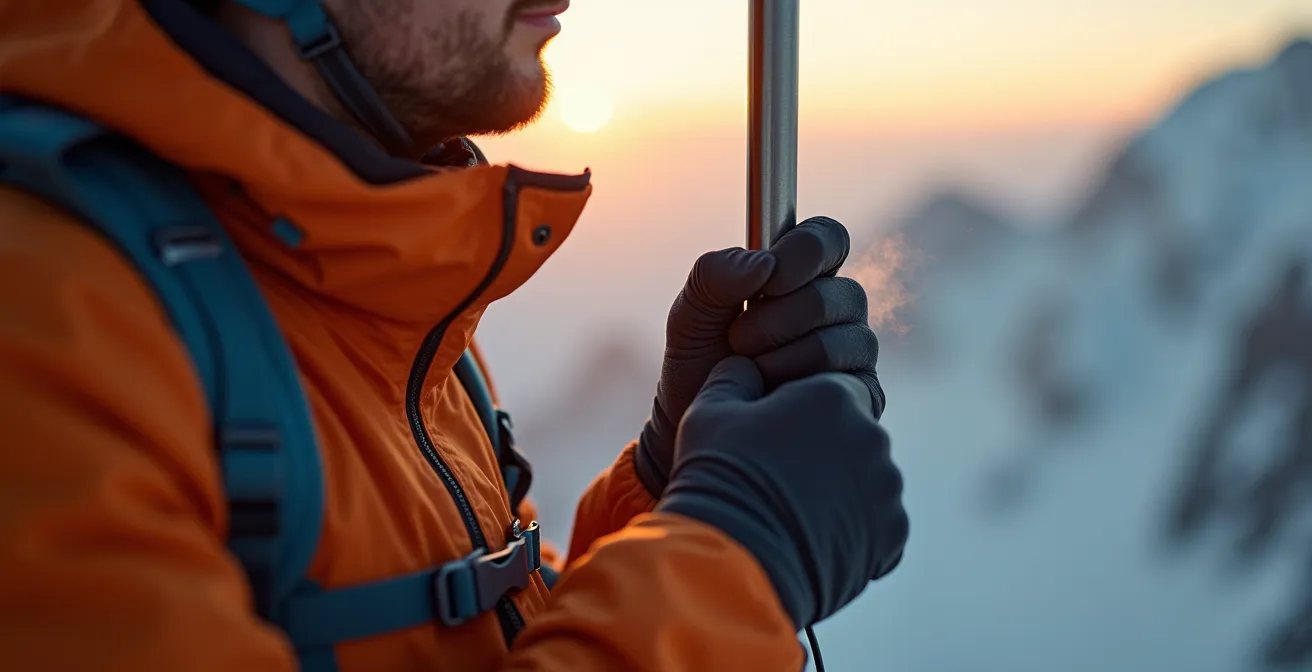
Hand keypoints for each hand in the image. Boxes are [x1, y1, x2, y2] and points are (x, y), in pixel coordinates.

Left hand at [634, 216, 884, 496]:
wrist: (696, 438)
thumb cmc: (697, 371)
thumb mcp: (689, 319)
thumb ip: (713, 277)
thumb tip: (763, 263)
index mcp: (800, 277)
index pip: (828, 238)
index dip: (806, 251)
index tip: (770, 277)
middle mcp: (835, 311)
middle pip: (840, 292)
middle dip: (782, 317)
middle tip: (738, 339)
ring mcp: (851, 354)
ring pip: (848, 338)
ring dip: (787, 355)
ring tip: (749, 373)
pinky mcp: (859, 398)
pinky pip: (849, 383)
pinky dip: (800, 387)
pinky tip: (771, 397)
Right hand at [656, 357, 907, 627]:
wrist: (732, 561)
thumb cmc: (717, 478)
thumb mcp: (709, 412)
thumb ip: (734, 376)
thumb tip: (744, 365)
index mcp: (833, 396)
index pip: (832, 391)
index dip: (802, 412)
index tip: (776, 436)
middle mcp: (872, 437)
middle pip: (853, 436)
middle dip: (825, 453)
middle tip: (781, 478)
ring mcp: (886, 490)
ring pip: (867, 483)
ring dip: (841, 493)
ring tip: (793, 515)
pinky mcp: (891, 537)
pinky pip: (876, 527)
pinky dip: (852, 533)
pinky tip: (812, 541)